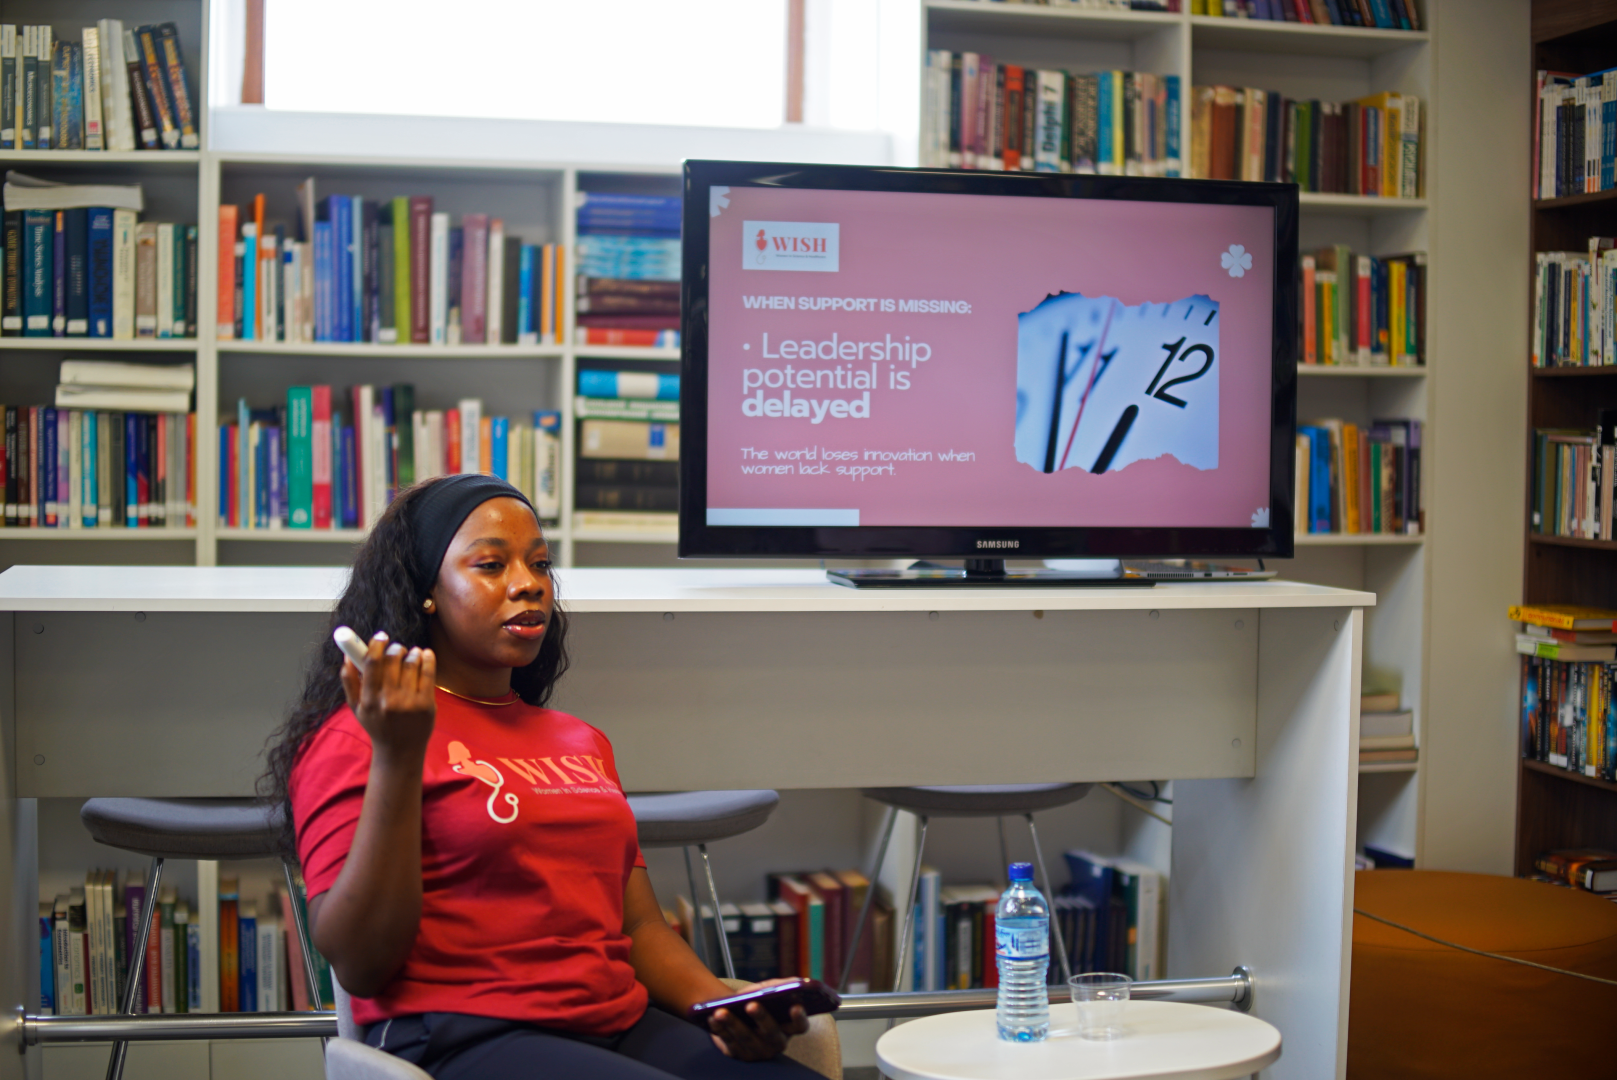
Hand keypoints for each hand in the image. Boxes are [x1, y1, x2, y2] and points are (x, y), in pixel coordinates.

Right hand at [340, 632, 435, 761]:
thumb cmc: (377, 725)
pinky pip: (428, 674)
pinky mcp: (426, 705)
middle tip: (398, 648)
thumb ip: (349, 681)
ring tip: (412, 654)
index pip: (371, 663)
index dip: (376, 645)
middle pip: (392, 660)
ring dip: (412, 653)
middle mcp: (387, 701)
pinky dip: (427, 659)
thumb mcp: (357, 708)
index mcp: (368, 700)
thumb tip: (347, 656)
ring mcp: (408, 703)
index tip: (381, 636)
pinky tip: (425, 654)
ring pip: (411, 664)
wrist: (400, 751)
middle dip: (396, 648)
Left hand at [706, 980, 809, 1061]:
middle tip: (751, 1004)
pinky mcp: (738, 1054)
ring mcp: (757, 1052)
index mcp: (789, 1027)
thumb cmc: (757, 999)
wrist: (735, 1012)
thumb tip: (796, 981)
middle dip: (761, 1018)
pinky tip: (712, 1017)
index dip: (799, 1018)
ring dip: (733, 1023)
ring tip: (720, 1010)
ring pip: (746, 1038)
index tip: (795, 1006)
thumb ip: (781, 986)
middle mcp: (776, 1043)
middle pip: (771, 1033)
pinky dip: (719, 1029)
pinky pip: (729, 1043)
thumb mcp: (769, 990)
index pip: (800, 1026)